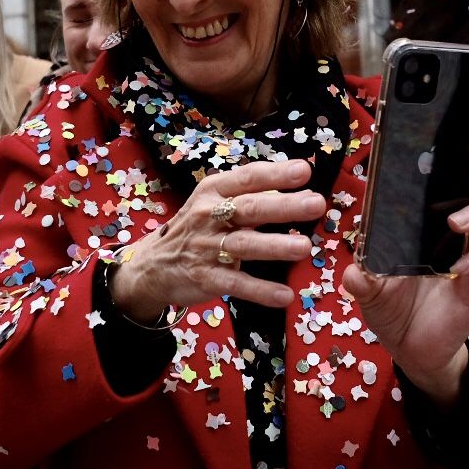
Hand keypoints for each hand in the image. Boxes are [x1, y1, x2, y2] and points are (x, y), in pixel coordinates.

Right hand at [109, 159, 325, 322]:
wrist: (153, 266)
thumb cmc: (196, 228)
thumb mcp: (213, 203)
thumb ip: (250, 195)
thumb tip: (299, 188)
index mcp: (213, 191)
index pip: (247, 178)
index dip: (275, 174)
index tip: (304, 172)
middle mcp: (209, 215)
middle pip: (250, 209)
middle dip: (284, 206)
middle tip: (316, 204)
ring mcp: (206, 248)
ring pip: (244, 245)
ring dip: (274, 246)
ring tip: (304, 248)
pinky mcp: (205, 278)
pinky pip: (236, 284)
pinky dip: (261, 291)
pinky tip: (285, 296)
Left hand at [342, 146, 468, 406]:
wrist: (410, 350)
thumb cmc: (392, 309)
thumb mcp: (370, 292)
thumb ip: (364, 280)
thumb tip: (353, 271)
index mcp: (428, 228)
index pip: (446, 187)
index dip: (452, 163)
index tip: (450, 138)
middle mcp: (456, 236)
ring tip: (456, 221)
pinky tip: (464, 265)